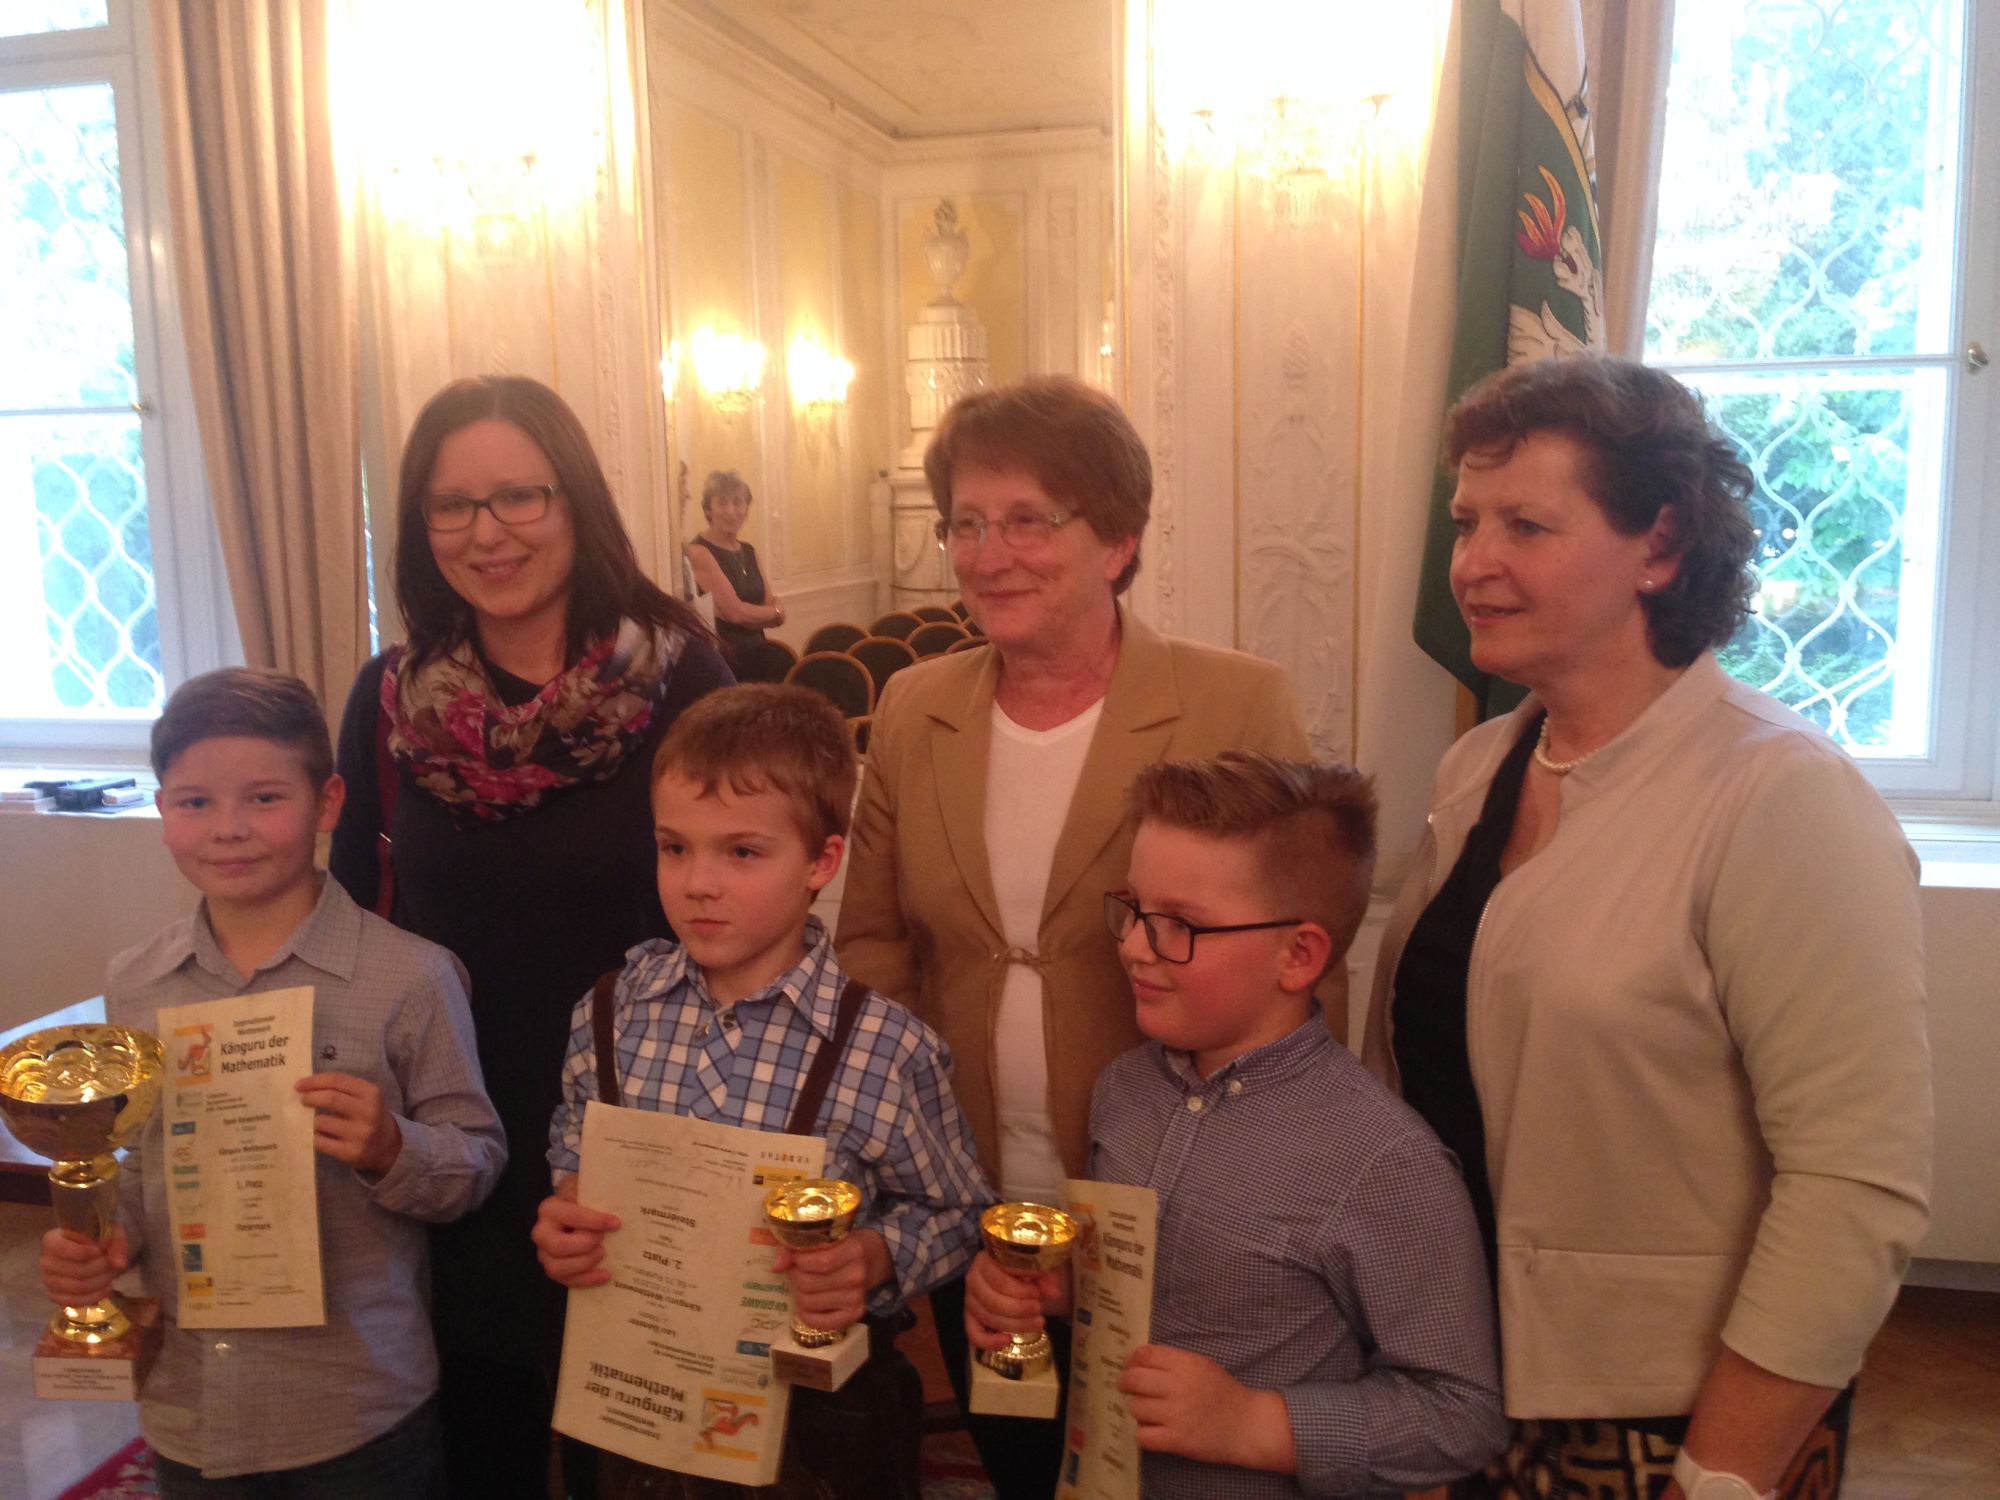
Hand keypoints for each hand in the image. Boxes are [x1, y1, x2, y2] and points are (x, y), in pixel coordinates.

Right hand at [42, 1225, 128, 1306]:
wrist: (94, 1250)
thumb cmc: (99, 1238)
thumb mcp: (111, 1233)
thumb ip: (117, 1244)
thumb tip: (120, 1264)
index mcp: (52, 1240)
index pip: (62, 1249)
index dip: (85, 1252)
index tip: (102, 1250)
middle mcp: (46, 1261)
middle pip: (77, 1270)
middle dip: (102, 1267)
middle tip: (114, 1263)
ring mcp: (48, 1280)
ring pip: (78, 1287)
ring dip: (102, 1281)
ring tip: (112, 1274)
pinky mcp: (55, 1296)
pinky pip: (74, 1301)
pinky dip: (94, 1296)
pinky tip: (106, 1287)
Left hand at [296, 1072, 401, 1172]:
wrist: (388, 1146)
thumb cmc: (368, 1115)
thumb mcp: (364, 1097)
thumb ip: (341, 1089)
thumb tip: (305, 1087)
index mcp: (371, 1093)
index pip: (337, 1081)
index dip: (314, 1081)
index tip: (299, 1085)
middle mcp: (368, 1112)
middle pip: (330, 1098)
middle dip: (310, 1098)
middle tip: (303, 1100)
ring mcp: (360, 1134)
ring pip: (322, 1122)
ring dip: (311, 1121)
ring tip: (315, 1121)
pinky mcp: (351, 1152)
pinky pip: (320, 1142)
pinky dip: (314, 1137)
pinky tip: (318, 1135)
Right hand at [533, 1176, 620, 1286]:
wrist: (575, 1205)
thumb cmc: (584, 1197)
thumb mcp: (588, 1188)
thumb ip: (598, 1194)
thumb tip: (623, 1202)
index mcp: (550, 1208)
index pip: (568, 1216)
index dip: (592, 1221)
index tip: (615, 1223)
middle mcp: (542, 1232)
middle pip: (557, 1246)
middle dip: (583, 1245)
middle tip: (603, 1240)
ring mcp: (545, 1253)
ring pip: (557, 1268)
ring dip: (584, 1264)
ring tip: (603, 1253)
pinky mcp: (555, 1268)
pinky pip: (567, 1281)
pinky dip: (587, 1280)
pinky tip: (606, 1274)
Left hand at [774, 1228, 890, 1332]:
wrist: (874, 1258)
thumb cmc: (844, 1244)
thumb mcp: (828, 1236)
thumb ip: (799, 1246)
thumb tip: (776, 1267)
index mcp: (853, 1250)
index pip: (819, 1261)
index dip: (798, 1260)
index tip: (795, 1257)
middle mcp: (857, 1275)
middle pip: (809, 1283)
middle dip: (795, 1276)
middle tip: (797, 1271)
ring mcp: (857, 1297)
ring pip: (809, 1302)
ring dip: (799, 1294)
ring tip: (804, 1286)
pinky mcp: (854, 1314)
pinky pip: (820, 1323)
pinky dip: (807, 1316)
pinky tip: (806, 1306)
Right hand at [962, 1248, 1069, 1352]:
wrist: (1020, 1278)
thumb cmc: (1026, 1269)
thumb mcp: (1037, 1267)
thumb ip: (1044, 1276)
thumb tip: (1053, 1293)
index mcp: (985, 1260)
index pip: (999, 1280)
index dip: (1020, 1290)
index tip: (1039, 1294)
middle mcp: (973, 1279)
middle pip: (992, 1301)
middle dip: (1019, 1309)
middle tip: (1039, 1308)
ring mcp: (970, 1300)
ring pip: (988, 1318)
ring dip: (1015, 1324)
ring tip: (1038, 1322)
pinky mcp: (971, 1318)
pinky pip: (974, 1334)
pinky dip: (989, 1341)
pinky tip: (1008, 1340)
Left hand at [1120, 1344, 1295, 1473]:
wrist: (1248, 1425)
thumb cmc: (1224, 1392)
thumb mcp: (1202, 1365)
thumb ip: (1173, 1361)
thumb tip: (1138, 1360)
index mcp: (1185, 1364)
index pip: (1144, 1355)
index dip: (1131, 1360)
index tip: (1130, 1367)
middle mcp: (1178, 1386)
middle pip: (1133, 1380)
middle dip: (1126, 1383)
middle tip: (1129, 1389)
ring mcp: (1176, 1414)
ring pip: (1135, 1407)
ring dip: (1138, 1410)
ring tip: (1149, 1412)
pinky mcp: (1176, 1440)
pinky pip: (1143, 1436)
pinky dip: (1144, 1434)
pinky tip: (1153, 1431)